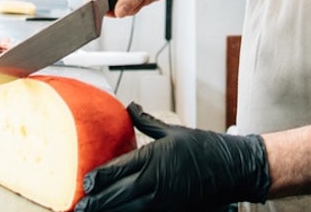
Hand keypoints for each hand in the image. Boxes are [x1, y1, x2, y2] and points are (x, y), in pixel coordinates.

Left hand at [74, 104, 270, 211]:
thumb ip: (147, 122)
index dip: (98, 179)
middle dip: (96, 202)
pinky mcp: (170, 210)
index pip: (117, 170)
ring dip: (108, 210)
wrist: (232, 170)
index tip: (84, 183)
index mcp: (153, 158)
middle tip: (78, 206)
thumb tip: (129, 108)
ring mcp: (162, 200)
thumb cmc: (206, 149)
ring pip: (127, 209)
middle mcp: (154, 182)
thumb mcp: (174, 131)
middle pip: (116, 195)